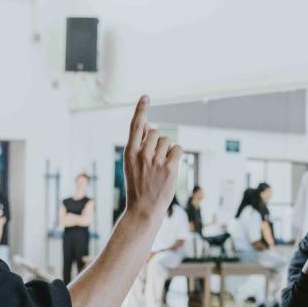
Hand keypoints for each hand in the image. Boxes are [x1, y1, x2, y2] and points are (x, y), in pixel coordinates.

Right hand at [123, 96, 182, 217]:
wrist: (143, 210)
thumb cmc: (139, 186)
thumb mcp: (132, 164)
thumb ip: (140, 145)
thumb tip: (149, 125)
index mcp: (129, 153)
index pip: (136, 126)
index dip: (141, 109)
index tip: (146, 96)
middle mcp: (141, 155)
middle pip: (156, 132)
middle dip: (158, 141)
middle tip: (155, 160)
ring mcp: (155, 162)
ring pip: (167, 141)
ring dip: (168, 149)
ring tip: (161, 166)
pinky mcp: (168, 169)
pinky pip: (178, 149)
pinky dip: (177, 154)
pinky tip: (171, 166)